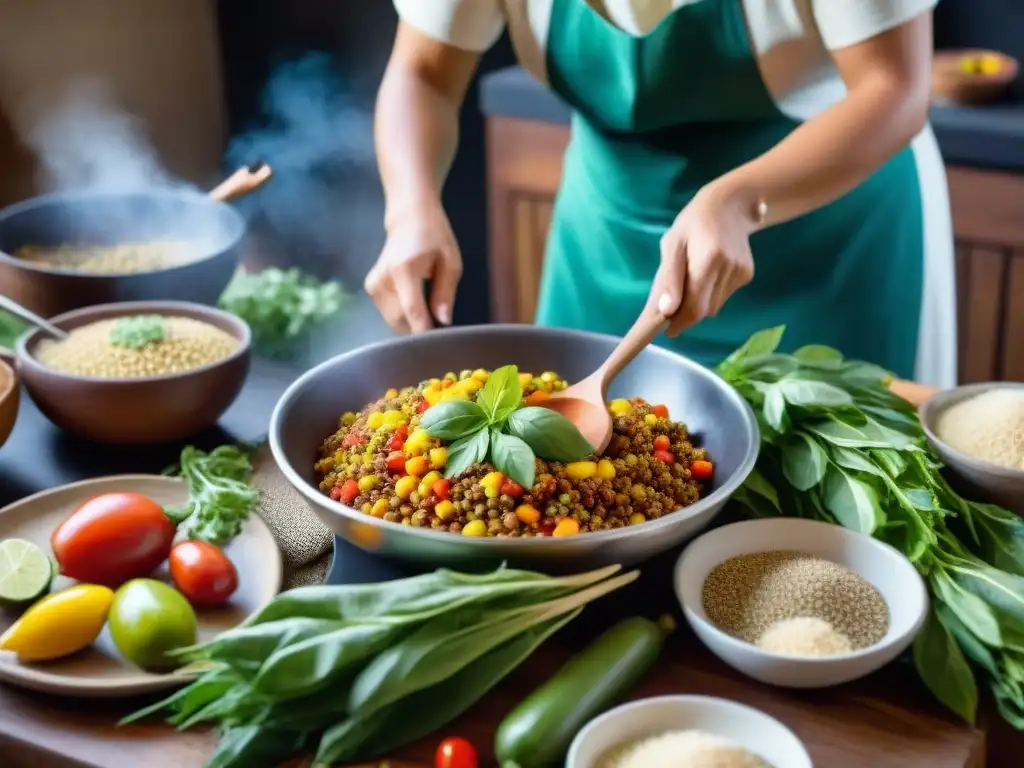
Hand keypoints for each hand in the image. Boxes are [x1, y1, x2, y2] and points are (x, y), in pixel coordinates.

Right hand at [365, 202, 461, 333]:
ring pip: (394, 321)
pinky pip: (389, 313)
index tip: (438, 344)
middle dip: (420, 329)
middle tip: (439, 324)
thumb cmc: (434, 236)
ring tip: (428, 307)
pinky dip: (404, 315)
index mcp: (403, 270)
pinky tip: (415, 301)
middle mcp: (383, 279)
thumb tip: (443, 321)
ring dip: (411, 322)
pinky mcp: (370, 288)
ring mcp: (373, 285)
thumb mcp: (450, 261)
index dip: (425, 332)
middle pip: (400, 322)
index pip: (413, 311)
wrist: (409, 217)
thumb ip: (445, 293)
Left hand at [650, 185, 758, 337]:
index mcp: (709, 260)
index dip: (681, 323)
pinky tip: (709, 273)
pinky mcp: (747, 274)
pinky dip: (712, 293)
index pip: (695, 306)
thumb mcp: (672, 245)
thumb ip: (670, 279)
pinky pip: (724, 295)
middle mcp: (729, 268)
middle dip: (687, 313)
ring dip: (700, 302)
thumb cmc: (692, 224)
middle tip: (674, 304)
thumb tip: (666, 310)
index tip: (668, 330)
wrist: (729, 205)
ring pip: (715, 305)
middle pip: (705, 309)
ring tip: (692, 280)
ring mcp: (741, 272)